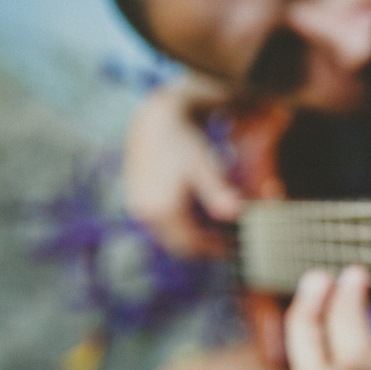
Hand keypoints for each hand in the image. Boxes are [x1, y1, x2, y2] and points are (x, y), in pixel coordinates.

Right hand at [122, 77, 242, 256]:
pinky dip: (177, 225)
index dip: (212, 249)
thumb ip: (217, 193)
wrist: (155, 120)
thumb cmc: (183, 142)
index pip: (190, 244)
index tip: (230, 246)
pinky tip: (194, 214)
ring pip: (167, 235)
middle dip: (200, 246)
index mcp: (162, 209)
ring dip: (188, 236)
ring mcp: (138, 207)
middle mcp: (146, 212)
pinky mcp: (136, 200)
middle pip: (177, 245)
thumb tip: (234, 213)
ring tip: (212, 229)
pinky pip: (160, 223)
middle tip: (223, 242)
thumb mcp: (204, 167)